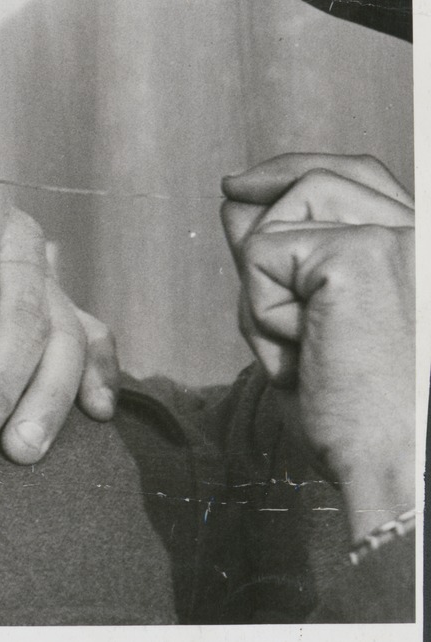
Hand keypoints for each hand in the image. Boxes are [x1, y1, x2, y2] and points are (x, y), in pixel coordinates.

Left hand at [221, 153, 414, 537]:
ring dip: (265, 284)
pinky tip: (301, 354)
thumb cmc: (368, 417)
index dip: (299, 172)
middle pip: (323, 179)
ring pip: (284, 218)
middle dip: (268, 195)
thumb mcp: (318, 322)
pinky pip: (263, 257)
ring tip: (300, 343)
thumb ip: (288, 261)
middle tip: (230, 189)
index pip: (363, 180)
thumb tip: (237, 203)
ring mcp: (398, 238)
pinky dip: (260, 311)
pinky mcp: (358, 254)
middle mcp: (423, 236)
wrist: (402, 469)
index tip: (249, 184)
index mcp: (423, 253)